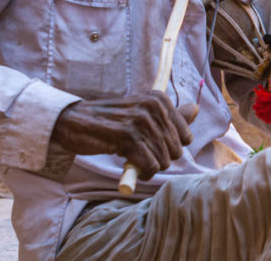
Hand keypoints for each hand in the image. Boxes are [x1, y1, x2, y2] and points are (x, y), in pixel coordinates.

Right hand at [49, 91, 197, 179]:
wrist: (75, 121)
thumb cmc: (111, 119)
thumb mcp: (142, 112)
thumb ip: (171, 114)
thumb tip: (195, 109)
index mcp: (159, 99)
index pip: (186, 135)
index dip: (170, 147)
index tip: (153, 146)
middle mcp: (153, 107)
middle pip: (175, 150)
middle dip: (161, 159)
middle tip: (142, 155)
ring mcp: (141, 121)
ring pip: (163, 160)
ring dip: (150, 167)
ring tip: (136, 160)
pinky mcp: (127, 138)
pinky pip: (150, 166)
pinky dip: (143, 173)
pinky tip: (132, 168)